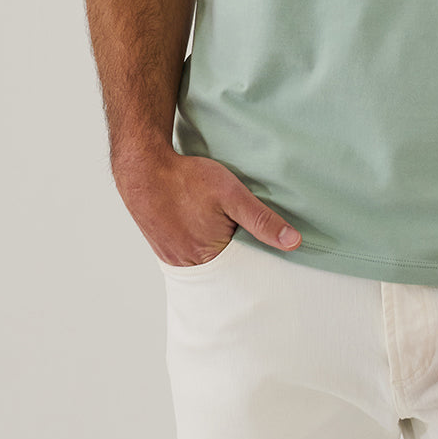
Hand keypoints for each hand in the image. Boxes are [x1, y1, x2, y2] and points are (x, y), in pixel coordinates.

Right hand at [113, 149, 301, 265]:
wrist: (143, 169)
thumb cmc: (187, 179)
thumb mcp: (232, 194)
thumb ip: (262, 220)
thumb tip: (294, 242)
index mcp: (209, 258)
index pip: (245, 270)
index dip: (259, 259)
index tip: (272, 252)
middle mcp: (190, 266)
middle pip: (226, 269)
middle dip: (240, 258)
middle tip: (250, 239)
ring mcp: (174, 258)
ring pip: (208, 262)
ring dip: (221, 251)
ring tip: (228, 233)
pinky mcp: (164, 248)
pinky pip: (189, 254)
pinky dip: (202, 245)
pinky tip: (206, 229)